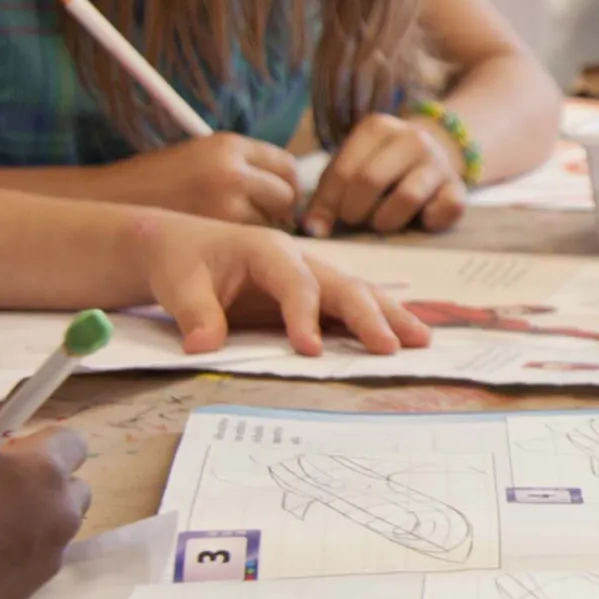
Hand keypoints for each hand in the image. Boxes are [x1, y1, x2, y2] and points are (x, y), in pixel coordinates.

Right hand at [0, 428, 88, 598]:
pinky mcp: (35, 588)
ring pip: (59, 522)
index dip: (41, 443)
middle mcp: (60, 511)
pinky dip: (23, 548)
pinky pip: (41, 554)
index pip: (71, 440)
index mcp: (41, 471)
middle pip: (72, 484)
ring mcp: (51, 553)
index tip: (13, 451)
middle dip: (43, 481)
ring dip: (35, 515)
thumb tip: (2, 409)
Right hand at [100, 134, 299, 226]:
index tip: (278, 198)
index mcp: (228, 145)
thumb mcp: (201, 158)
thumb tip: (288, 189)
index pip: (286, 165)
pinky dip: (241, 241)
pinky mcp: (214, 229)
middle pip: (286, 194)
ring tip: (230, 228)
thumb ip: (243, 167)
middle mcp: (231, 169)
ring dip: (260, 227)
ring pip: (270, 220)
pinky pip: (247, 238)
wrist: (105, 201)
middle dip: (280, 209)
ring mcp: (224, 200)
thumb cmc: (156, 183)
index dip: (286, 184)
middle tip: (259, 219)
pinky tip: (219, 240)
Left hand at [130, 212, 430, 356]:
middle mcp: (301, 259)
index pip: (297, 284)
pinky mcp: (315, 294)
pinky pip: (352, 305)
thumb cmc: (181, 262)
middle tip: (391, 347)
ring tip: (421, 341)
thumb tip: (203, 346)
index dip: (305, 316)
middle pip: (344, 285)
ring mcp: (313, 275)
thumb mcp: (177, 284)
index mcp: (269, 250)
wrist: (181, 248)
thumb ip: (195, 312)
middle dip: (370, 316)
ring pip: (359, 293)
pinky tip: (403, 337)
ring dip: (390, 317)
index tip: (309, 351)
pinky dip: (380, 320)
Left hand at [302, 114, 466, 237]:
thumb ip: (328, 195)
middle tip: (353, 220)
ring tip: (380, 222)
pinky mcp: (459, 186)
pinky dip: (430, 221)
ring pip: (408, 196)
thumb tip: (312, 229)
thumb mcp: (350, 169)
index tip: (320, 226)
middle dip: (354, 211)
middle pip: (371, 180)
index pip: (343, 170)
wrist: (432, 156)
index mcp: (377, 127)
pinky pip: (448, 208)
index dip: (327, 204)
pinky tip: (420, 220)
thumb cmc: (380, 167)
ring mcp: (438, 161)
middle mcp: (412, 138)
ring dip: (386, 220)